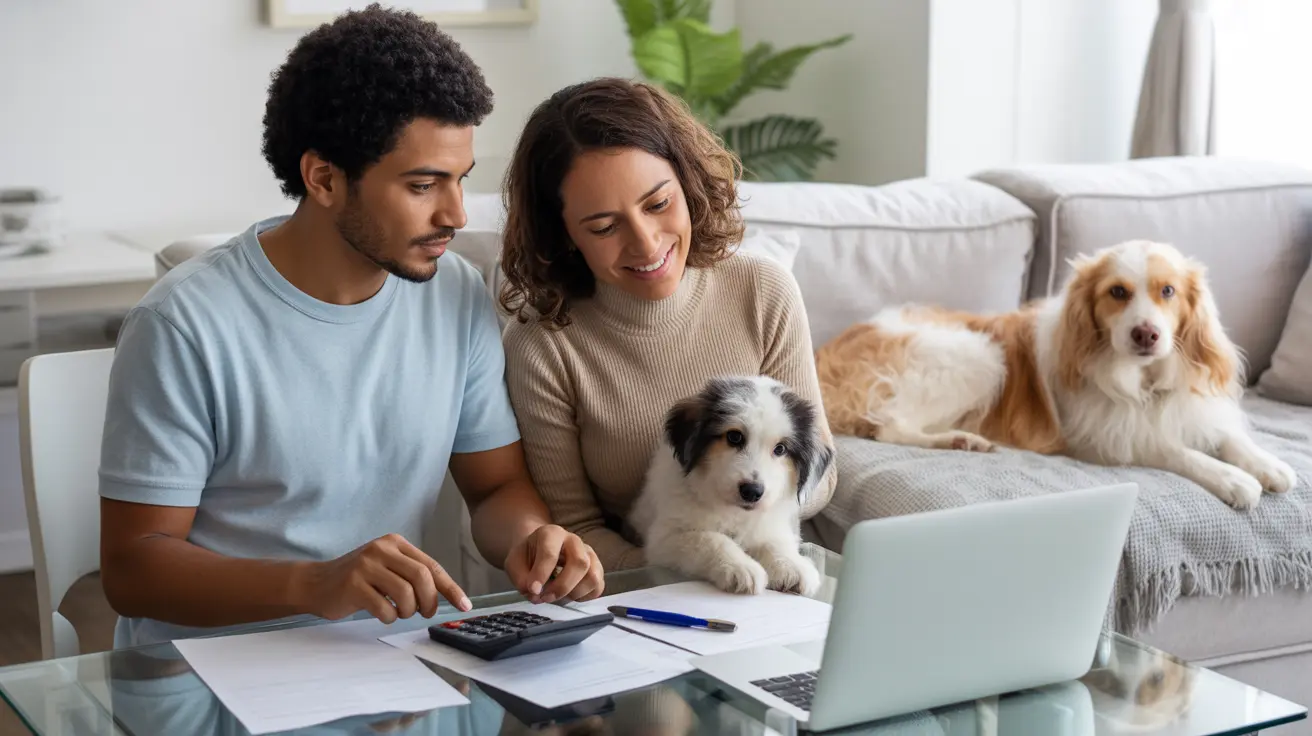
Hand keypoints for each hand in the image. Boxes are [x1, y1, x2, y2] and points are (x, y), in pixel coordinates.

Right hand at [299, 533, 470, 622]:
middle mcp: (382, 549)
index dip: (451, 588)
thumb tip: (445, 595)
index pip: (432, 566)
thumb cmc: (357, 580)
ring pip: (406, 593)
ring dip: (408, 610)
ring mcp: (366, 565)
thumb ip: (411, 574)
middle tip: (425, 613)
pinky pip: (384, 608)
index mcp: (395, 543)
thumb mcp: (386, 567)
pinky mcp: (353, 584)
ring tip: (399, 612)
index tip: (465, 605)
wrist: (315, 583)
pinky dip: (389, 617)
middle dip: (430, 601)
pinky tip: (382, 614)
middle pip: (422, 577)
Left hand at [504, 525, 603, 603]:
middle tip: (546, 598)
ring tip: (557, 597)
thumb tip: (535, 594)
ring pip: (592, 576)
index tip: (533, 590)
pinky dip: (584, 597)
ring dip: (573, 593)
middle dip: (562, 586)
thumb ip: (520, 578)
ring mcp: (588, 554)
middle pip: (580, 563)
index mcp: (551, 533)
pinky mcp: (596, 569)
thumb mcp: (514, 563)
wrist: (538, 551)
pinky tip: (568, 596)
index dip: (541, 574)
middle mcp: (574, 541)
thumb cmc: (527, 557)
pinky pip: (598, 586)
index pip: (550, 552)